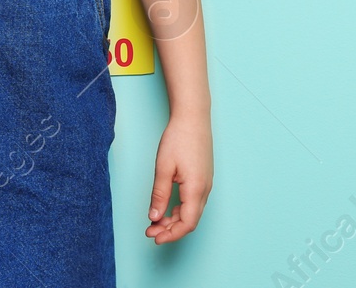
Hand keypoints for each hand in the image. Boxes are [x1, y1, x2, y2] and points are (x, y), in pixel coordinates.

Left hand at [146, 112, 212, 243]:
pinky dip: (179, 209)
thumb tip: (155, 217)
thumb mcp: (164, 168)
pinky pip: (193, 201)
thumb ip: (159, 195)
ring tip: (155, 221)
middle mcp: (205, 188)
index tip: (155, 238)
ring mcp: (206, 183)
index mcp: (196, 188)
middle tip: (150, 231)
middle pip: (190, 220)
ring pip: (192, 211)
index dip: (171, 235)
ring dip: (174, 220)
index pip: (187, 223)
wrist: (193, 117)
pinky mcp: (203, 177)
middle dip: (170, 230)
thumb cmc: (179, 138)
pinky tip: (166, 208)